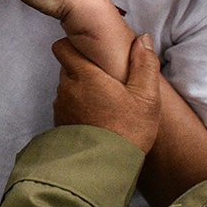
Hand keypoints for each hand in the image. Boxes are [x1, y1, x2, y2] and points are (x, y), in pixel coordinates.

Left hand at [52, 33, 161, 153]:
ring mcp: (61, 107)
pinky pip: (66, 107)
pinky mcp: (60, 124)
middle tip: (107, 79)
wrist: (105, 167)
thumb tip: (142, 39)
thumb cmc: (128, 130)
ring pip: (67, 88)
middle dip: (83, 69)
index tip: (90, 50)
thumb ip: (144, 65)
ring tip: (105, 101)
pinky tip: (97, 118)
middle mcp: (66, 88)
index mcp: (84, 76)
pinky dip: (78, 108)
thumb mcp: (146, 97)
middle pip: (67, 67)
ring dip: (81, 90)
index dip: (73, 45)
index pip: (62, 47)